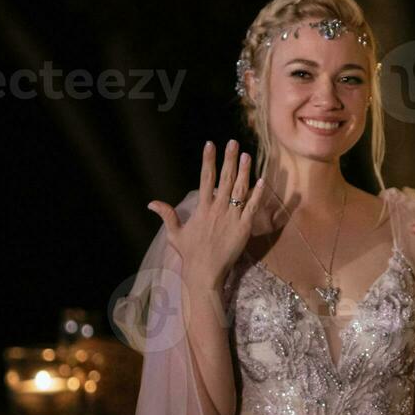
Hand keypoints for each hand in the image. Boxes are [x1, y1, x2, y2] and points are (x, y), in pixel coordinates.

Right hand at [148, 139, 261, 289]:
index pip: (205, 178)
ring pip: (241, 190)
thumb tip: (151, 203)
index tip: (210, 144)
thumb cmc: (190, 254)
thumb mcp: (175, 234)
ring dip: (244, 171)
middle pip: (225, 179)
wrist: (205, 273)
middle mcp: (218, 209)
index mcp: (202, 208)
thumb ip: (167, 215)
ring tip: (247, 155)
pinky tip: (263, 180)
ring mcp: (232, 217)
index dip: (208, 160)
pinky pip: (253, 207)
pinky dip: (258, 194)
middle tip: (233, 142)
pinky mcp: (244, 228)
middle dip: (229, 159)